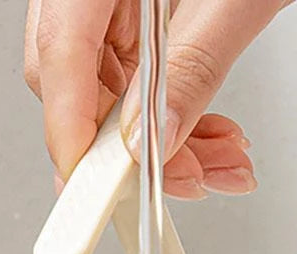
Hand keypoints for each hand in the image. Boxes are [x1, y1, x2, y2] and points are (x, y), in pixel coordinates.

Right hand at [24, 0, 285, 196]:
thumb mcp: (236, 0)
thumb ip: (191, 70)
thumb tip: (151, 139)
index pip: (60, 54)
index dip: (73, 134)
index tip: (97, 191)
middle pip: (77, 85)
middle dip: (133, 150)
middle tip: (186, 183)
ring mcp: (109, 2)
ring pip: (110, 95)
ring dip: (164, 144)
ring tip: (221, 163)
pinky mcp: (133, 19)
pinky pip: (137, 84)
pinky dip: (173, 120)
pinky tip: (213, 138)